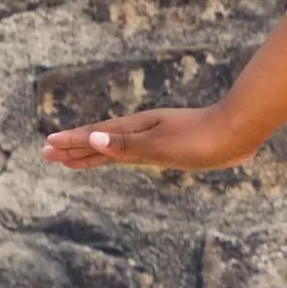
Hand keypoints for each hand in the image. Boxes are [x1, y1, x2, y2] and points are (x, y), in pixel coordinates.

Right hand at [41, 103, 257, 173]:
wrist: (239, 131)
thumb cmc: (201, 139)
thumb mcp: (161, 144)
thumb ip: (126, 144)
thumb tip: (93, 138)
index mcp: (137, 130)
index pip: (96, 136)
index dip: (72, 143)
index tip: (48, 146)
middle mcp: (143, 132)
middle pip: (101, 140)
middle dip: (75, 148)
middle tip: (47, 152)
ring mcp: (156, 139)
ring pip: (116, 146)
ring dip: (94, 151)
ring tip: (74, 157)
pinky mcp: (170, 147)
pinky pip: (133, 152)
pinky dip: (119, 155)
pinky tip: (121, 157)